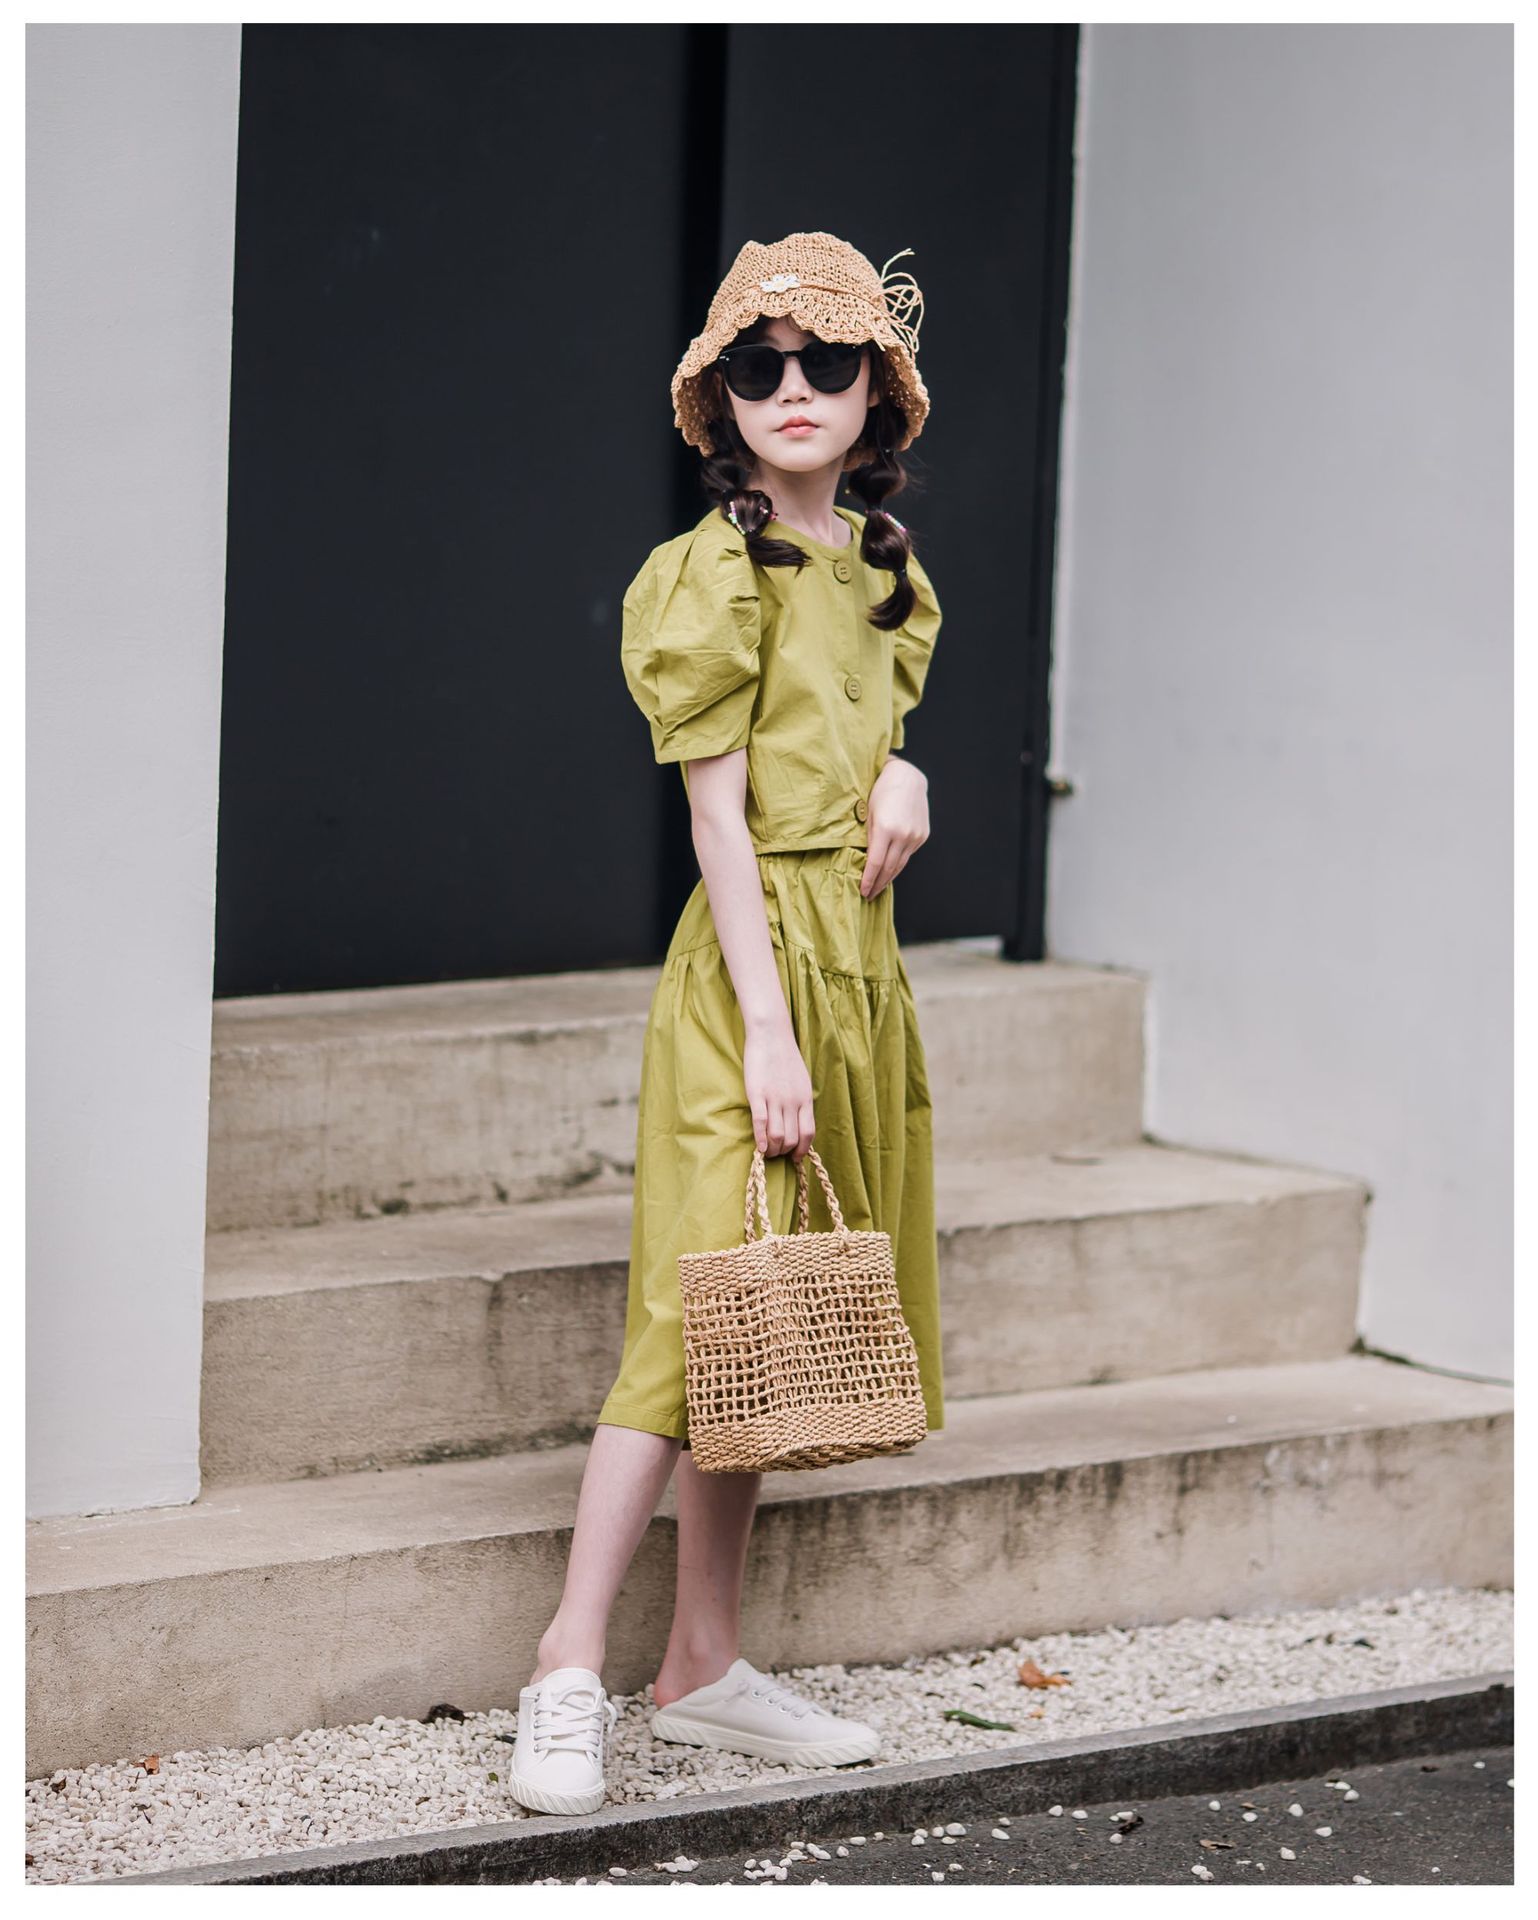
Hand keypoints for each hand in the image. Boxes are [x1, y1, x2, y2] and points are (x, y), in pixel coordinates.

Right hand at [743, 1021, 815, 1159]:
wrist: (771, 1034)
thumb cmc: (785, 1056)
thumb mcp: (801, 1080)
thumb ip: (801, 1100)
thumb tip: (799, 1120)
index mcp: (805, 1099)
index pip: (808, 1133)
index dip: (802, 1149)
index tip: (795, 1156)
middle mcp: (793, 1102)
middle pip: (792, 1138)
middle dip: (785, 1152)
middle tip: (777, 1153)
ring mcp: (775, 1099)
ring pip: (778, 1136)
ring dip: (773, 1150)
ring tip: (768, 1151)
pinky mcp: (757, 1094)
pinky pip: (761, 1123)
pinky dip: (761, 1139)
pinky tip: (759, 1149)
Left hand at [860, 756, 929, 898]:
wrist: (907, 778)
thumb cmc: (881, 792)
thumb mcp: (868, 813)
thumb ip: (867, 837)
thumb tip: (864, 862)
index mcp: (886, 828)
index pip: (875, 863)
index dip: (868, 880)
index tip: (862, 891)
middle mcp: (903, 834)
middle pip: (889, 868)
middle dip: (878, 884)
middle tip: (869, 895)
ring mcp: (915, 836)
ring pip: (900, 865)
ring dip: (889, 879)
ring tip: (878, 888)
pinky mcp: (922, 836)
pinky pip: (908, 855)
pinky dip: (898, 865)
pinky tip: (890, 871)